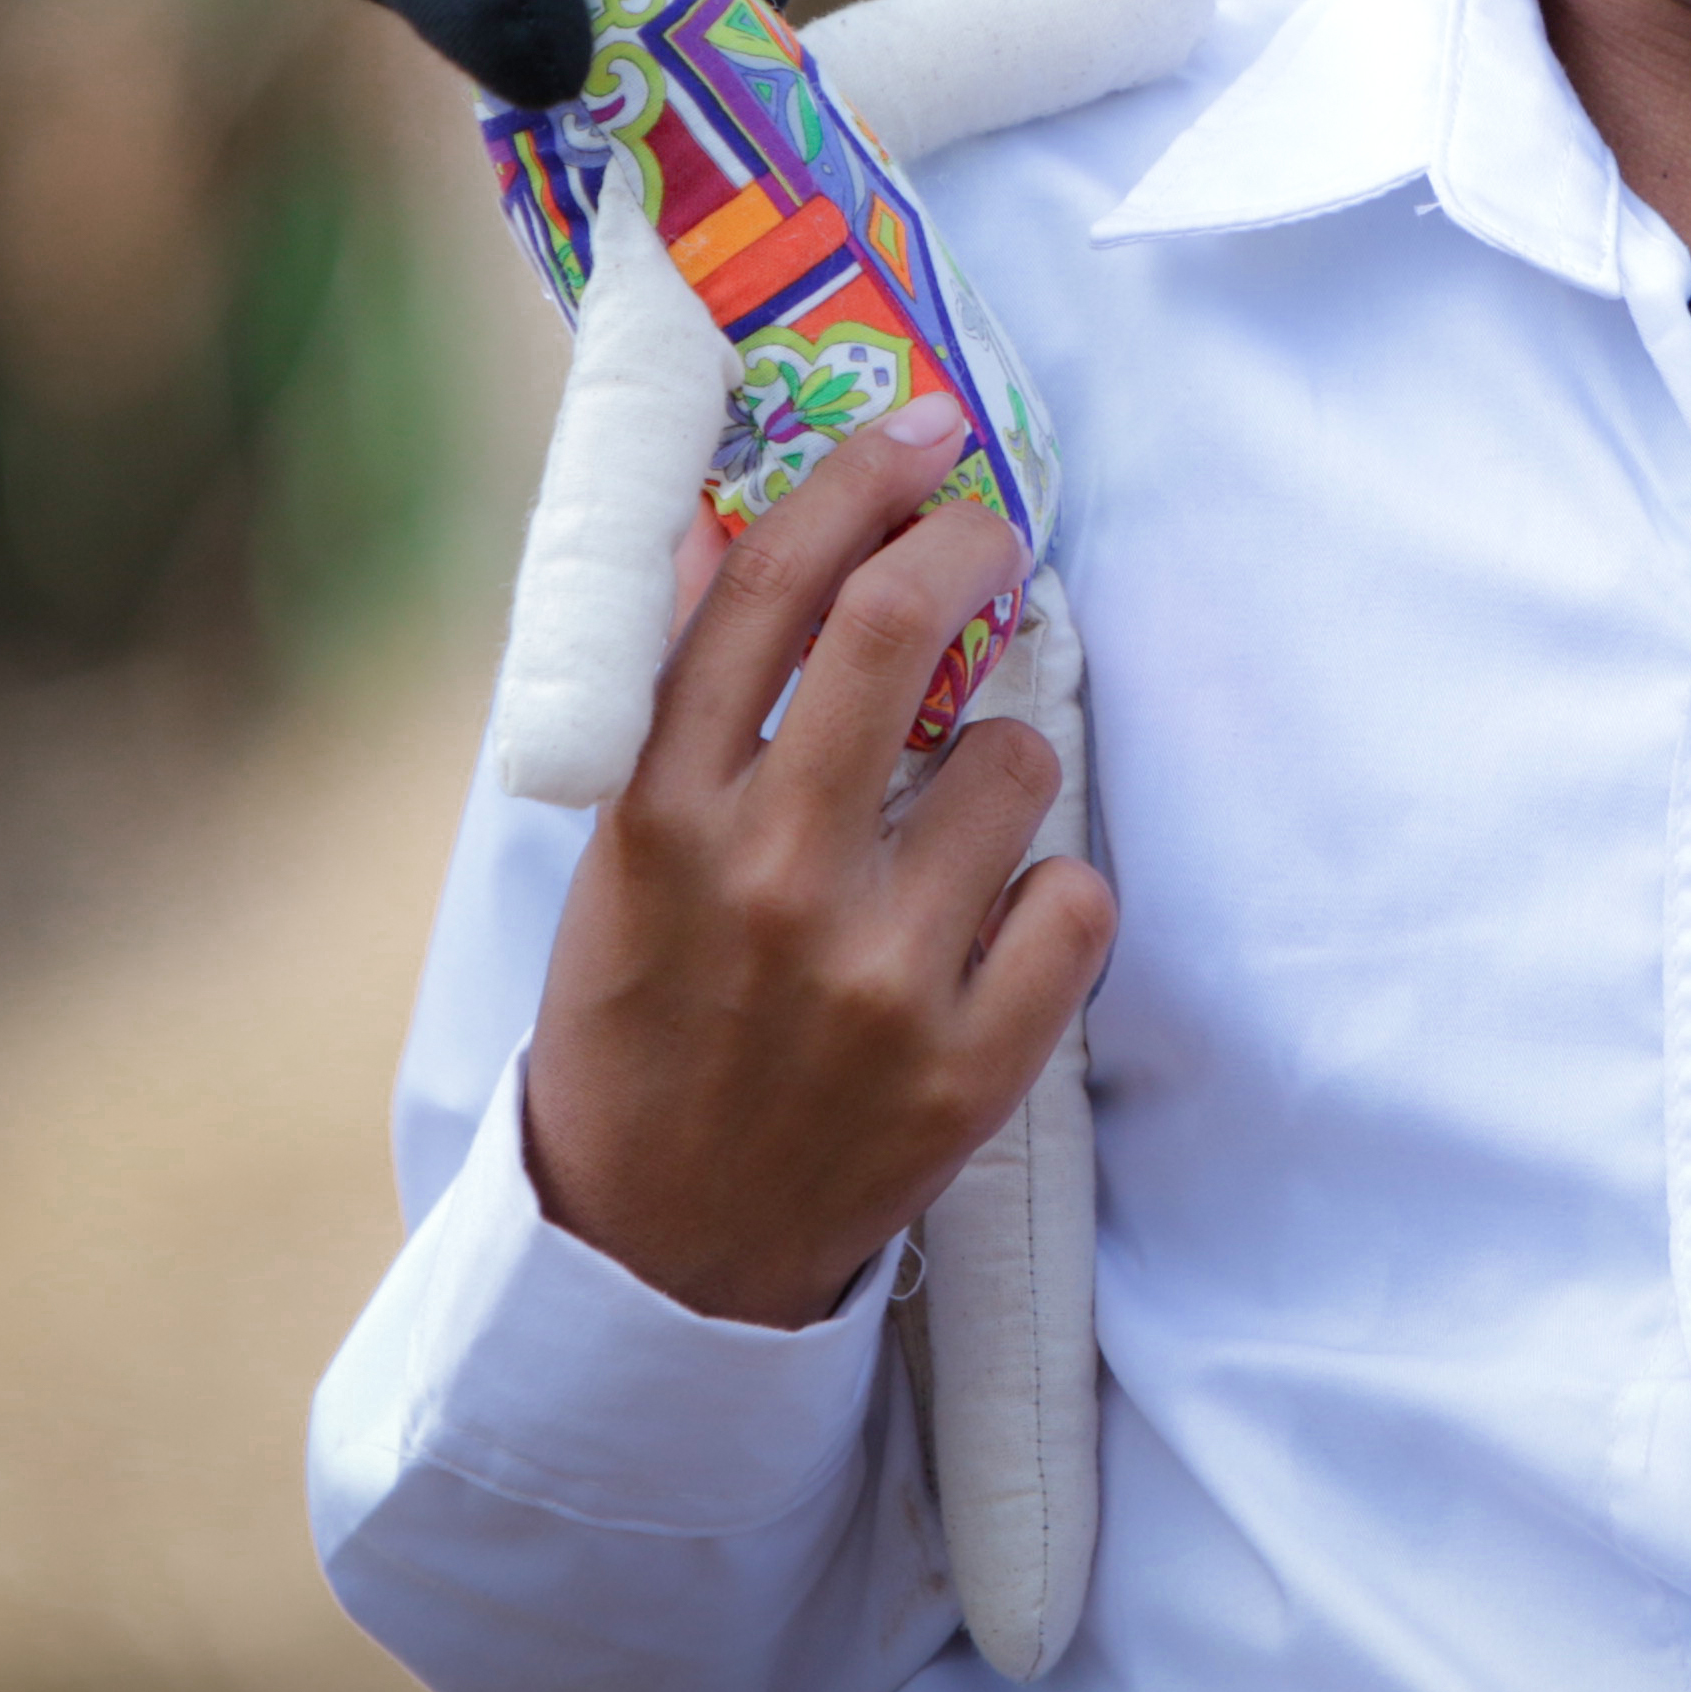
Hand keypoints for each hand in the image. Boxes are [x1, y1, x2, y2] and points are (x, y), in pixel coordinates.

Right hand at [520, 392, 1114, 1326]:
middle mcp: (768, 882)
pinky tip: (991, 927)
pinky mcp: (970, 1069)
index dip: (852, 483)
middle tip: (983, 536)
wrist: (660, 1258)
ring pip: (1014, 763)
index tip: (916, 432)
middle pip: (900, 633)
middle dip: (963, 546)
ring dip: (999, 765)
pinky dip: (1049, 898)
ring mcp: (877, 980)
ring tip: (945, 826)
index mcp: (659, 820)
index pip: (763, 593)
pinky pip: (1077, 899)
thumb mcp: (613, 860)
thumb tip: (713, 517)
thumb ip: (670, 698)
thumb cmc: (641, 1026)